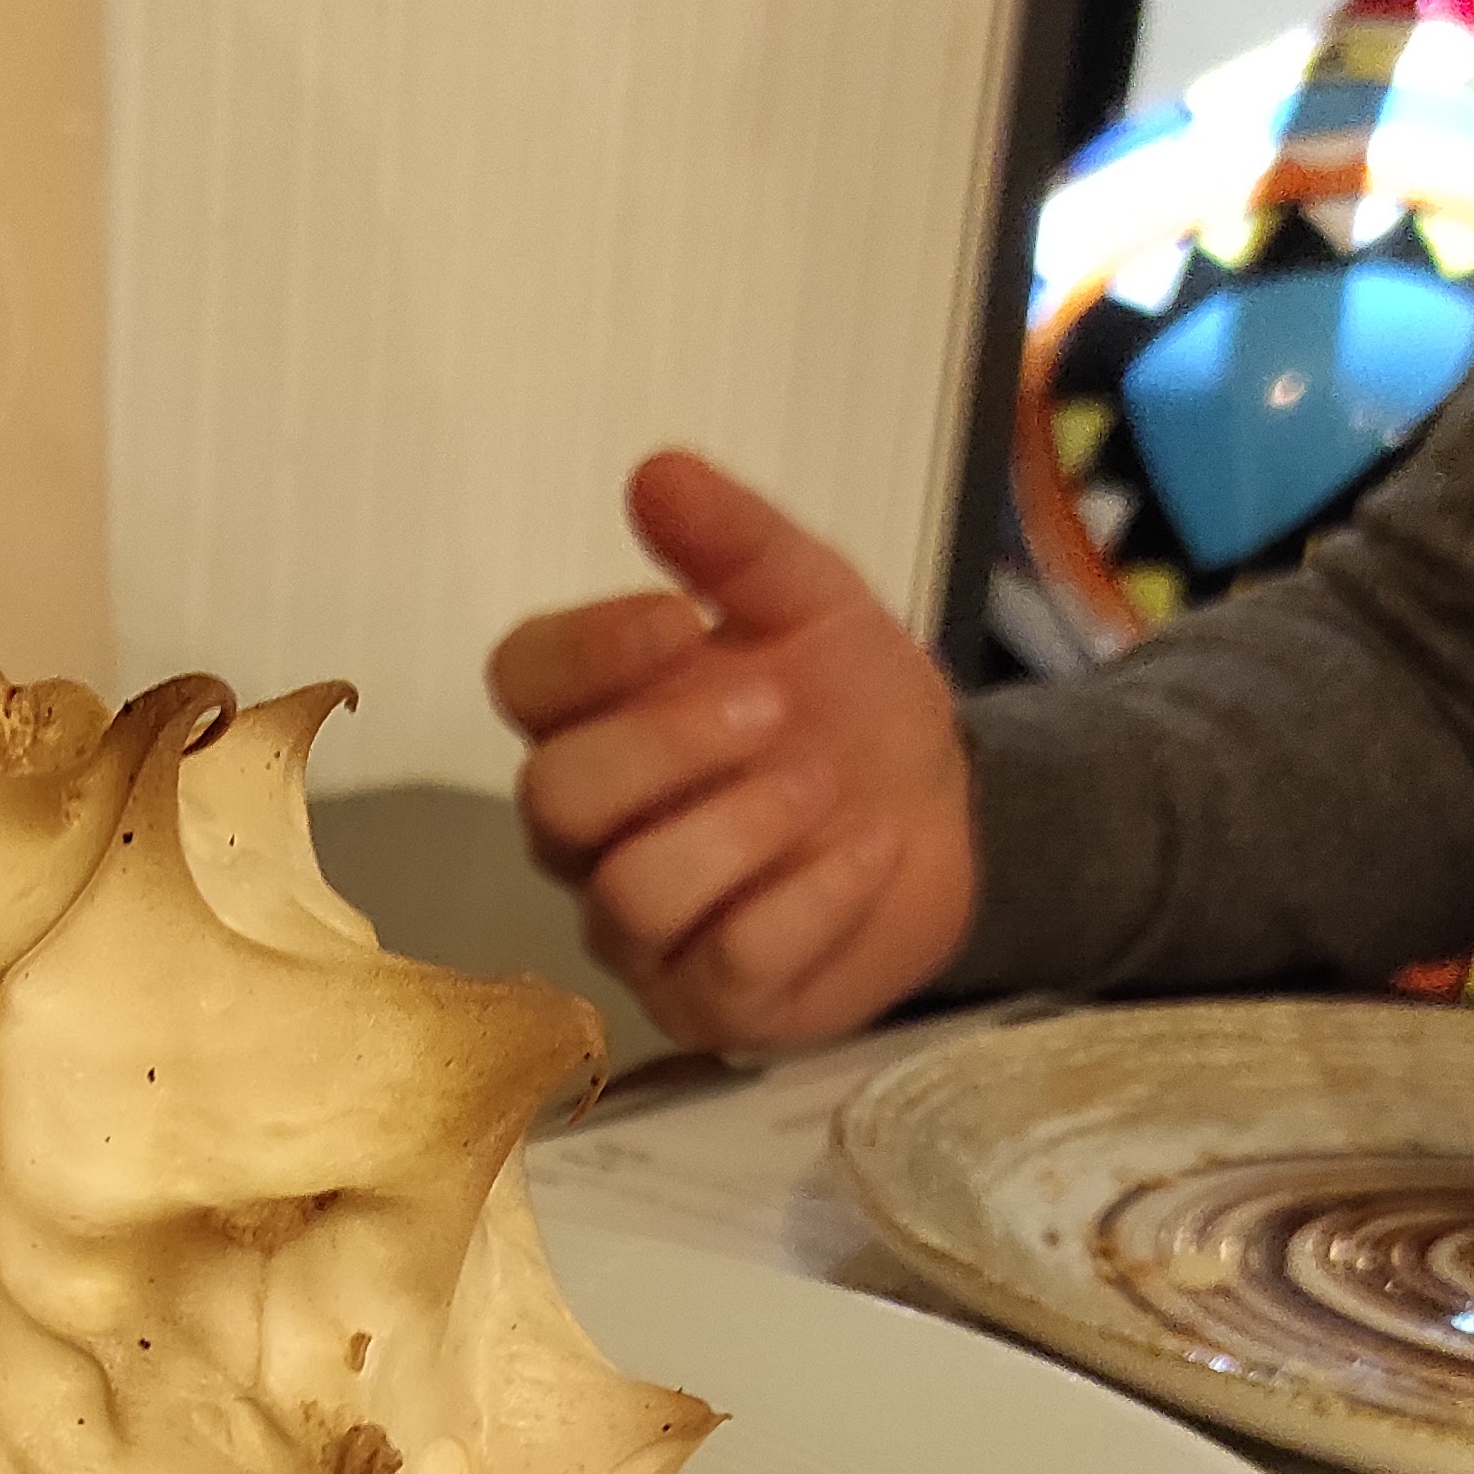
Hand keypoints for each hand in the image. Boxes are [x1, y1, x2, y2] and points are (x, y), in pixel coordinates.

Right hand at [489, 450, 978, 1051]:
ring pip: (633, 893)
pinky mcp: (711, 1001)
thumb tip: (655, 471)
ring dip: (740, 828)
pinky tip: (872, 848)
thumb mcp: (812, 602)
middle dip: (667, 745)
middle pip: (558, 798)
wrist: (951, 815)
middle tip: (775, 702)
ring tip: (827, 786)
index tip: (680, 619)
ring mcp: (642, 928)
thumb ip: (735, 545)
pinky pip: (729, 962)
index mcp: (593, 717)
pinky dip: (812, 898)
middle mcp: (591, 831)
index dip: (585, 654)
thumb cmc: (848, 709)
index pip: (522, 684)